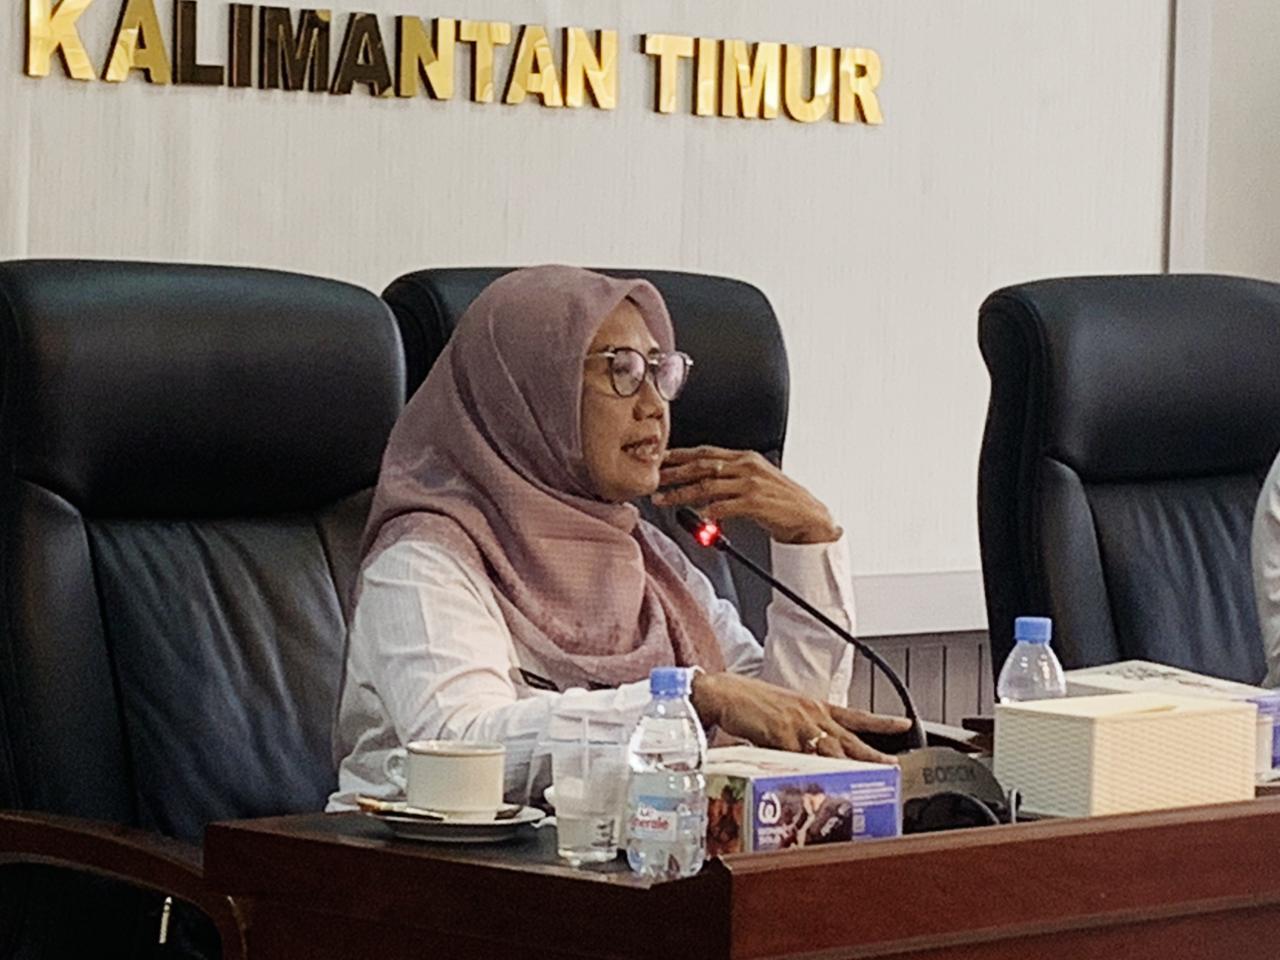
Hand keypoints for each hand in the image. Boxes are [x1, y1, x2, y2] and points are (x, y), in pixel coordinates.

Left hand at [652, 446, 840, 543]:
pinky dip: (709, 510)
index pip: (705, 452)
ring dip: (682, 493)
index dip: (679, 455)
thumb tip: (701, 486)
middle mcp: (746, 466)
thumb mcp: (754, 481)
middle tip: (653, 479)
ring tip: (664, 499)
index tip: (659, 459)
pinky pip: (726, 505)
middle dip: (673, 472)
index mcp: (744, 458)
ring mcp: (751, 483)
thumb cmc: (781, 502)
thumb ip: (728, 480)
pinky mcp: (757, 502)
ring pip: (708, 485)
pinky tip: (697, 514)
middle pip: (702, 466)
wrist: (809, 517)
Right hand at [689, 672, 910, 764]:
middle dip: (874, 753)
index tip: (903, 724)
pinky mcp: (780, 734)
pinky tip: (827, 781)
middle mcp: (810, 713)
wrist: (720, 693)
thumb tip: (807, 754)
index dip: (880, 722)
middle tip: (894, 766)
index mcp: (812, 706)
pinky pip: (803, 756)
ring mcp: (797, 723)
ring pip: (833, 748)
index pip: (854, 715)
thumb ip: (797, 733)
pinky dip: (816, 769)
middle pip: (849, 737)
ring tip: (872, 776)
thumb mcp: (780, 714)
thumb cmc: (745, 703)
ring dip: (854, 764)